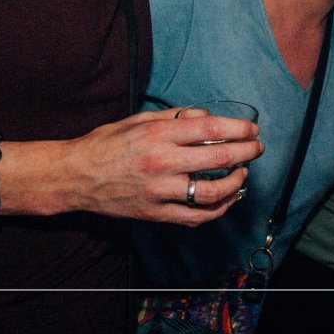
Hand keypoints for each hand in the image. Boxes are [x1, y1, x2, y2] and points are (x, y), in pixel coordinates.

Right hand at [56, 109, 262, 225]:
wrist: (75, 176)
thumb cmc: (107, 143)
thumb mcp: (139, 119)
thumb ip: (175, 117)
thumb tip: (206, 116)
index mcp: (159, 135)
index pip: (211, 128)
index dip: (238, 128)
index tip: (251, 129)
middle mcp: (162, 162)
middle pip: (219, 157)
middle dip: (246, 151)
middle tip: (257, 148)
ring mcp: (160, 191)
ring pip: (212, 191)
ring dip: (236, 182)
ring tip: (243, 173)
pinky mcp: (155, 213)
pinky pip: (195, 216)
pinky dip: (217, 209)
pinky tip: (226, 199)